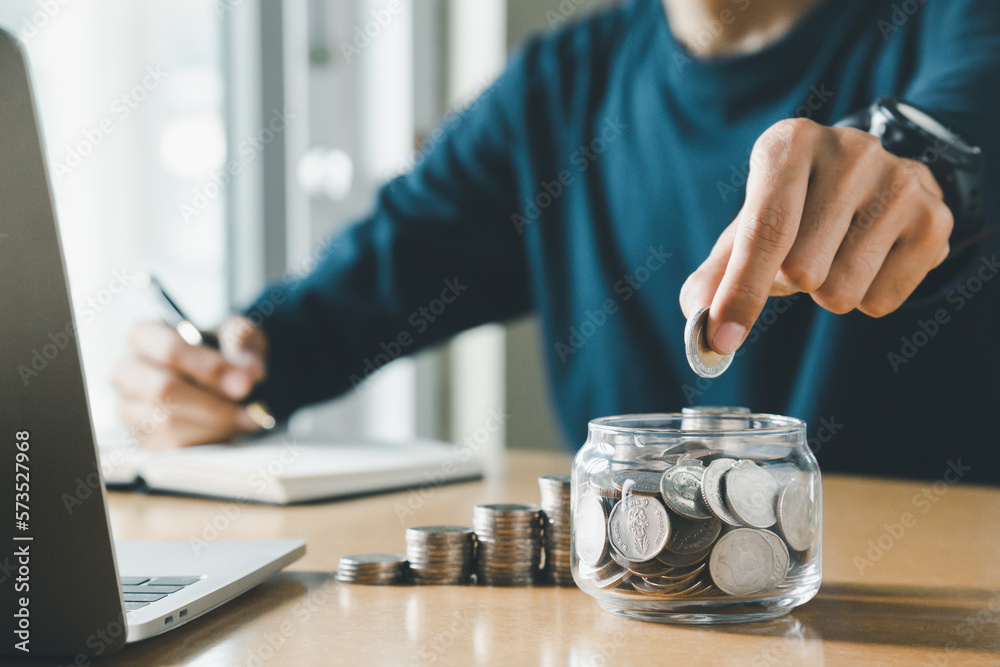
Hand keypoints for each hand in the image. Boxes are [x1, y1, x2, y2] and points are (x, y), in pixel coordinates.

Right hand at [112, 316, 268, 448]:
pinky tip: (230, 430)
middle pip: (163, 390)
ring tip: (246, 418)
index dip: (209, 368)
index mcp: (144, 337)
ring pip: (170, 423)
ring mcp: (130, 409)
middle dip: (213, 402)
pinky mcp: (143, 440)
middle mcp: (128, 372)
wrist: (221, 379)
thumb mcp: (237, 333)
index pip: (169, 351)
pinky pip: (174, 448)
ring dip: (215, 424)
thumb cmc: (222, 350)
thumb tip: (250, 372)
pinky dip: (208, 441)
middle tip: (251, 409)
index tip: (246, 382)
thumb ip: (242, 341)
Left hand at [680, 117, 952, 354]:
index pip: (764, 230)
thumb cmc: (792, 211)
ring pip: (842, 291)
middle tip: (803, 254)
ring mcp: (900, 180)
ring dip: (828, 292)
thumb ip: (715, 275)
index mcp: (789, 144)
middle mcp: (850, 150)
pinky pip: (882, 300)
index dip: (741, 292)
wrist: (870, 183)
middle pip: (802, 269)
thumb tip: (697, 315)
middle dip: (792, 283)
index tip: (722, 339)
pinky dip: (867, 297)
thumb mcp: (745, 230)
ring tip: (837, 253)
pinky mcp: (934, 217)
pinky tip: (872, 258)